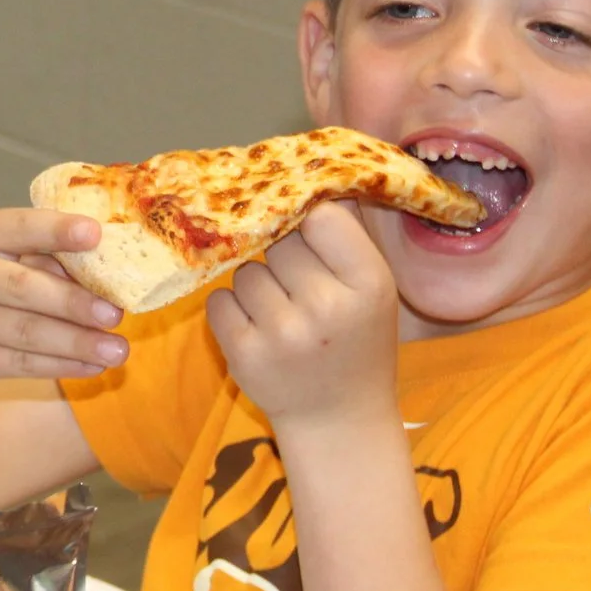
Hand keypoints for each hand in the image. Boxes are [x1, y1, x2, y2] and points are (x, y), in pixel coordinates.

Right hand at [0, 208, 127, 396]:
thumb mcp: (2, 261)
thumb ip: (44, 258)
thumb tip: (107, 272)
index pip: (17, 227)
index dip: (56, 230)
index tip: (96, 234)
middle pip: (23, 287)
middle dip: (74, 302)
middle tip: (116, 314)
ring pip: (26, 332)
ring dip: (77, 343)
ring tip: (117, 351)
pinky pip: (21, 363)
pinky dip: (62, 365)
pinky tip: (92, 366)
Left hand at [207, 201, 397, 428]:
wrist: (337, 417)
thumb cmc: (355, 342)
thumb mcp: (373, 291)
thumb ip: (346, 238)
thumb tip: (307, 173)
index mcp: (370, 284)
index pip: (321, 217)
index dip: (310, 222)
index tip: (311, 237)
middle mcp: (327, 307)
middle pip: (279, 243)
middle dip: (282, 258)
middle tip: (300, 288)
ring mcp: (282, 333)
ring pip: (244, 271)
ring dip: (255, 285)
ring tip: (282, 314)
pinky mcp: (243, 352)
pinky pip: (218, 300)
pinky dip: (231, 310)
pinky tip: (258, 330)